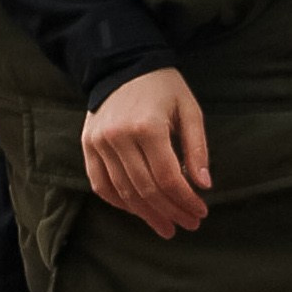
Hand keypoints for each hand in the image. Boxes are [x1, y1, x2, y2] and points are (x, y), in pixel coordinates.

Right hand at [82, 69, 212, 237]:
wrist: (122, 65)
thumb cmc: (163, 88)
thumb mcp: (189, 110)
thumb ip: (197, 148)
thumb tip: (203, 185)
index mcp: (148, 127)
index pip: (168, 178)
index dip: (185, 200)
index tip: (200, 213)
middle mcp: (119, 137)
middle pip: (146, 189)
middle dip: (170, 212)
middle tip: (188, 225)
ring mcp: (99, 143)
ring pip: (123, 192)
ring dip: (146, 214)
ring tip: (166, 226)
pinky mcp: (88, 145)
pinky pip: (100, 184)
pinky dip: (119, 202)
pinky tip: (138, 211)